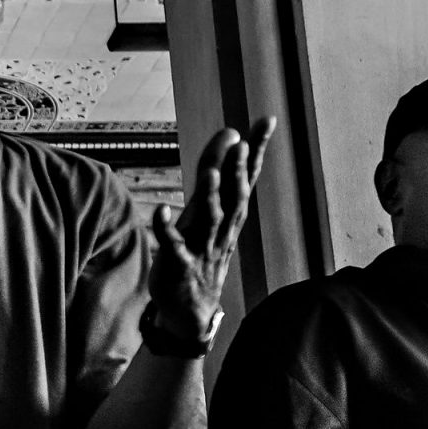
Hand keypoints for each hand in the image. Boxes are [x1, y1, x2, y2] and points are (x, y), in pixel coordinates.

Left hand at [147, 117, 276, 339]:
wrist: (190, 309)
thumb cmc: (201, 251)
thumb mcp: (211, 209)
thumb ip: (220, 172)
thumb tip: (233, 132)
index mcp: (231, 215)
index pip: (247, 177)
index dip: (257, 149)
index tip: (267, 120)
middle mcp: (221, 229)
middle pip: (234, 198)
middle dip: (237, 172)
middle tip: (241, 144)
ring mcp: (202, 248)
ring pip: (210, 220)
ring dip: (209, 196)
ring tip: (207, 172)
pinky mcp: (180, 265)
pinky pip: (173, 246)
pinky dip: (166, 230)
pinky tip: (160, 211)